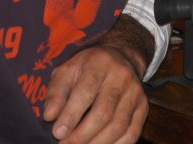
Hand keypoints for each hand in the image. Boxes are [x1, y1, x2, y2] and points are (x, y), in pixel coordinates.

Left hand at [43, 14, 154, 143]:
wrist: (120, 57)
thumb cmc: (88, 67)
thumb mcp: (68, 70)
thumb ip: (56, 92)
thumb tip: (50, 116)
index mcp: (99, 63)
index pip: (85, 92)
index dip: (70, 116)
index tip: (57, 133)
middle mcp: (121, 76)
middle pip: (103, 112)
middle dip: (82, 135)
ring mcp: (135, 92)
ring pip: (118, 125)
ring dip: (97, 143)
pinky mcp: (143, 107)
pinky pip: (132, 133)